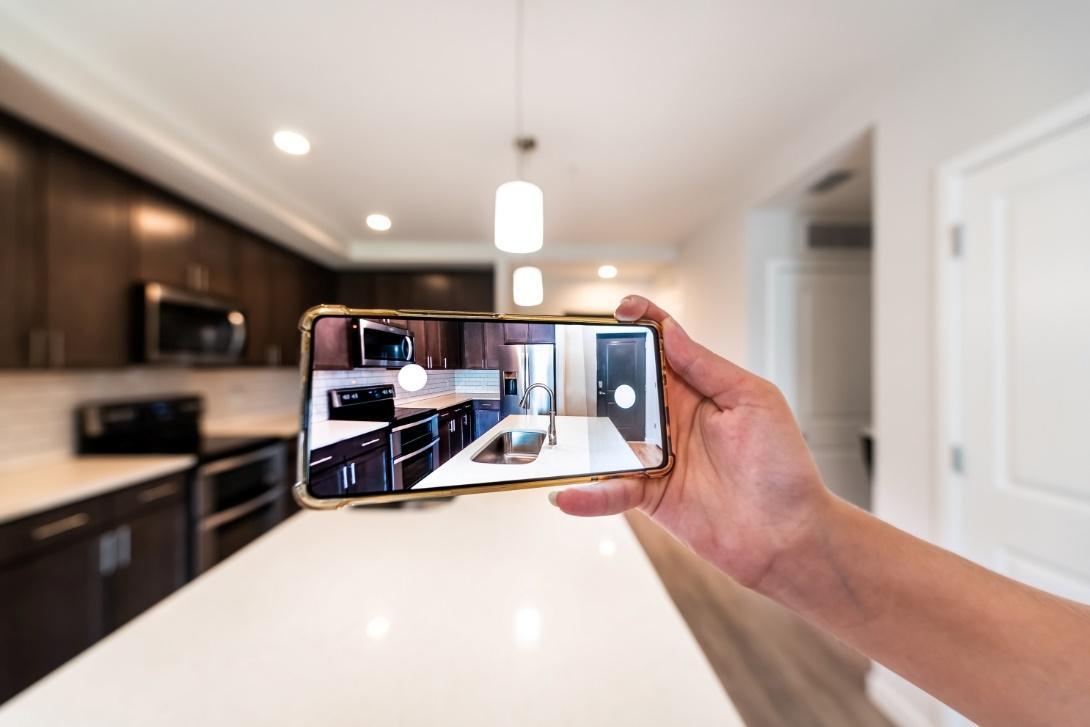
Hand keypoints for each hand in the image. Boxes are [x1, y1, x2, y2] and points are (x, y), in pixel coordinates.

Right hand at [551, 295, 833, 589]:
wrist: (790, 536)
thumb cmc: (784, 468)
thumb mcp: (754, 402)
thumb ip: (708, 367)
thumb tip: (671, 332)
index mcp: (699, 389)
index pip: (663, 346)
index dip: (641, 323)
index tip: (620, 310)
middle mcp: (672, 419)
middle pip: (624, 386)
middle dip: (594, 372)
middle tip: (566, 364)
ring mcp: (657, 456)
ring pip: (607, 437)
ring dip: (580, 431)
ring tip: (550, 423)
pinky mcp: (650, 495)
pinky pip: (612, 489)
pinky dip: (588, 494)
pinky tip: (566, 494)